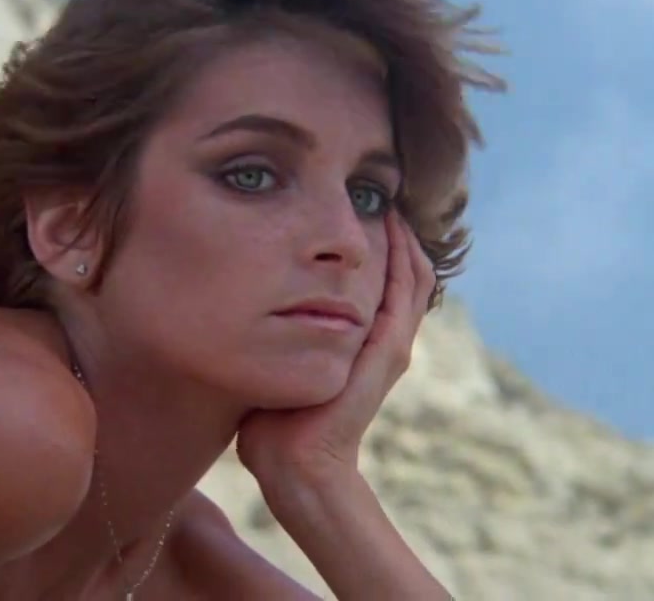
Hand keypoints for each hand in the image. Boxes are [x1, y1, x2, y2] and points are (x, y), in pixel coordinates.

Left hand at [236, 213, 436, 485]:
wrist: (292, 466)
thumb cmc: (273, 422)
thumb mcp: (278, 361)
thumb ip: (275, 332)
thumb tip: (241, 300)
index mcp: (361, 343)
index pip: (383, 280)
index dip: (377, 241)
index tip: (357, 202)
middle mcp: (383, 341)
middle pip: (405, 271)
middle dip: (394, 228)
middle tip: (379, 187)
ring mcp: (390, 347)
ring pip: (412, 276)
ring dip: (403, 235)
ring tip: (389, 196)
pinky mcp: (386, 354)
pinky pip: (404, 294)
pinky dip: (402, 258)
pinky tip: (392, 227)